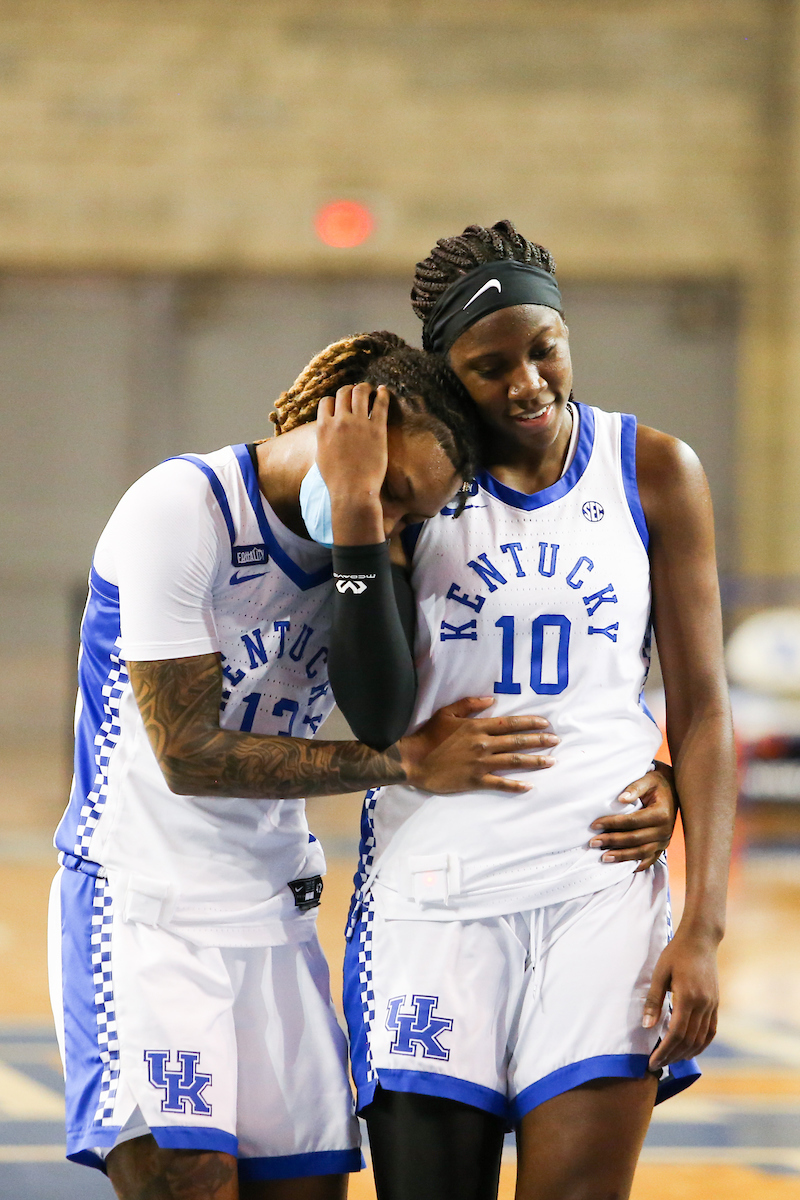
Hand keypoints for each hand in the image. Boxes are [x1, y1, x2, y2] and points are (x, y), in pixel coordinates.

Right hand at [315, 382, 389, 543]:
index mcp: (323, 427)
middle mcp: (339, 421)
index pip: (326, 401)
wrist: (352, 491)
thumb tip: (323, 431)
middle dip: (349, 390)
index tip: (340, 403)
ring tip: (369, 389)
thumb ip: (322, 439)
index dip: (333, 400)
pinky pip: (380, 403)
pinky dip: (382, 394)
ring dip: (364, 388)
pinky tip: (384, 391)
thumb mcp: (321, 456)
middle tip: (356, 392)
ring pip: (360, 392)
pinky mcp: (377, 429)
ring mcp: (358, 423)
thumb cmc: (336, 480)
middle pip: (343, 393)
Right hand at [399, 696, 558, 793]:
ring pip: (514, 761)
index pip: (511, 724)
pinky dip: (515, 785)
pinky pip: (500, 783)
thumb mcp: (447, 713)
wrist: (414, 760)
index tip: (546, 724)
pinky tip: (529, 786)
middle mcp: (484, 744)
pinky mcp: (476, 780)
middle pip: (517, 742)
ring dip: (535, 761)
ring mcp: (481, 763)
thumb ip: (470, 704)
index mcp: (478, 727)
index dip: (530, 723)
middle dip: (539, 741)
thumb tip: (491, 700)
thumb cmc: (429, 735)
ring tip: (551, 761)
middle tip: (556, 741)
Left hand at [589, 761, 676, 870]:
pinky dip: (635, 864)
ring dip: (621, 856)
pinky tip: (621, 866)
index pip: (632, 821)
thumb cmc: (656, 784)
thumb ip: (635, 788)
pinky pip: (649, 860)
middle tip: (593, 843)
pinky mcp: (662, 847)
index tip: (594, 825)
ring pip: (641, 853)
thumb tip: (620, 799)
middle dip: (612, 841)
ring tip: (603, 857)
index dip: (612, 823)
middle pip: (634, 839)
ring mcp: (664, 841)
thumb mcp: (647, 779)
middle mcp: (665, 830)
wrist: (673, 790)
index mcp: (661, 814)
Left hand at [644, 929, 718, 1070]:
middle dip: (672, 1056)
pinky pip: (711, 1031)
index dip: (664, 1051)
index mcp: (687, 997)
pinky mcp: (716, 1004)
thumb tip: (647, 1026)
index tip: (652, 1062)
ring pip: (700, 1039)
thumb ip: (654, 1000)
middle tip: (657, 1065)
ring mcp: (712, 1005)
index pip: (675, 1034)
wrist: (701, 940)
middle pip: (688, 1040)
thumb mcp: (659, 973)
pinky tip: (690, 1050)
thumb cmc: (676, 953)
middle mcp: (703, 1005)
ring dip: (686, 1053)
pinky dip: (701, 1044)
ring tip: (670, 1060)